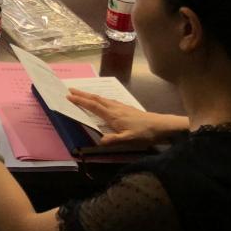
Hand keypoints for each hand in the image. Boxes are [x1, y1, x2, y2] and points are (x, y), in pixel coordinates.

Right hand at [67, 89, 187, 145]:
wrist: (161, 126)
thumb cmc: (144, 133)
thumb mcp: (129, 140)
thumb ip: (114, 140)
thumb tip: (99, 141)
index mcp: (112, 115)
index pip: (93, 106)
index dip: (81, 101)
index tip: (69, 96)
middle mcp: (115, 108)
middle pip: (96, 99)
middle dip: (82, 94)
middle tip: (70, 89)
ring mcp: (121, 107)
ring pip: (102, 99)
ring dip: (90, 95)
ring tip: (82, 93)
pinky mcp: (126, 108)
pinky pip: (108, 101)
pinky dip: (100, 99)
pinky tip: (102, 101)